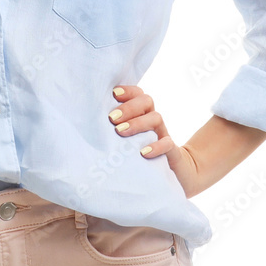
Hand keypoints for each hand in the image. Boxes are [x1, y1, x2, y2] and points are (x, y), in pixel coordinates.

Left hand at [108, 84, 201, 199]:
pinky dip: (156, 146)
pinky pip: (168, 144)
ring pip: (156, 118)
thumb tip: (88, 127)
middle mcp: (154, 121)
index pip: (138, 94)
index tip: (114, 94)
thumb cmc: (142, 155)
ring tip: (120, 132)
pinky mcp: (173, 153)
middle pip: (146, 102)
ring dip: (137, 123)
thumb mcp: (129, 141)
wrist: (177, 175)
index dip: (128, 91)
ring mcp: (163, 135)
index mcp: (143, 114)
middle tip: (112, 118)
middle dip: (128, 107)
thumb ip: (116, 130)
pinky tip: (143, 152)